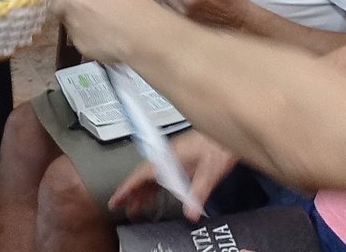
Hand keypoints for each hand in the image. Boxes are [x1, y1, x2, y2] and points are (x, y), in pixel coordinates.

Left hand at [52, 0, 161, 63]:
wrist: (148, 37)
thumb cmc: (141, 13)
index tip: (83, 1)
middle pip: (61, 3)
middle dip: (72, 10)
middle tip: (90, 17)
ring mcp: (73, 21)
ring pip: (69, 23)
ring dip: (81, 27)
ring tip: (104, 31)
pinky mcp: (77, 42)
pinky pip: (78, 41)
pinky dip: (88, 42)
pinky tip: (106, 41)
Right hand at [110, 130, 236, 220]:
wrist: (228, 132)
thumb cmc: (219, 145)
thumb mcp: (210, 172)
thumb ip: (197, 192)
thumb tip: (189, 212)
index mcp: (169, 157)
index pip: (142, 174)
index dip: (128, 187)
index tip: (117, 198)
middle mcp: (168, 156)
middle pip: (143, 176)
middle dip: (131, 193)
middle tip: (121, 206)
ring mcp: (173, 158)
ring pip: (151, 176)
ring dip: (142, 192)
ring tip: (135, 207)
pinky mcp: (181, 160)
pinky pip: (161, 175)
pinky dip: (154, 187)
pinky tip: (154, 195)